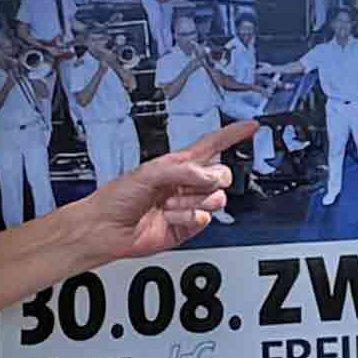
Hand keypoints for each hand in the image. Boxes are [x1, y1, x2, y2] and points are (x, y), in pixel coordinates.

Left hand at [89, 123, 254, 255]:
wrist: (106, 229)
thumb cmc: (118, 197)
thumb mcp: (150, 172)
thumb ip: (184, 171)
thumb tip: (210, 177)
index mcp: (177, 164)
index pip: (211, 145)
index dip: (232, 135)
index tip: (251, 127)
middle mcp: (185, 184)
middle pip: (222, 175)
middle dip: (209, 180)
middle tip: (190, 185)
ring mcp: (187, 206)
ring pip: (216, 200)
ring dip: (191, 202)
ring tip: (168, 205)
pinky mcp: (187, 227)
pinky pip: (205, 220)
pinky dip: (189, 218)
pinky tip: (172, 217)